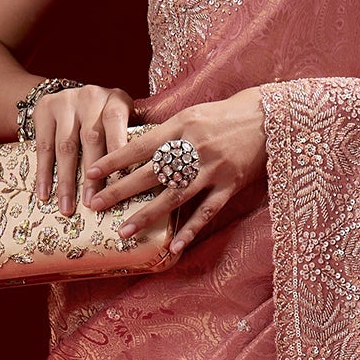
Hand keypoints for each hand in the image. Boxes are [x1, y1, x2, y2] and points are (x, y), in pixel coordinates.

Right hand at [34, 82, 136, 216]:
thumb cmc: (105, 118)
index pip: (116, 123)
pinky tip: (44, 194)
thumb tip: (143, 180)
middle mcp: (90, 97)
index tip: (119, 181)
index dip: (116, 151)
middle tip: (92, 203)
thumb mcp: (124, 119)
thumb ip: (133, 142)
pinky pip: (43, 147)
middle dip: (91, 175)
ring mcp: (65, 102)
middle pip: (91, 139)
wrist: (70, 95)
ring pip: (65, 146)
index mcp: (115, 100)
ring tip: (67, 207)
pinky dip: (43, 173)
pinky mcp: (44, 110)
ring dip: (66, 181)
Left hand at [84, 87, 266, 264]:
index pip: (140, 146)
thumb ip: (166, 131)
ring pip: (174, 196)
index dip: (113, 160)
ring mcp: (213, 169)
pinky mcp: (230, 185)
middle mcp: (194, 148)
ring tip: (124, 231)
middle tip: (95, 205)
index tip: (90, 173)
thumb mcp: (192, 113)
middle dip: (120, 190)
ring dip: (147, 215)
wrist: (269, 118)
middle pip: (151, 173)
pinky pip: (207, 211)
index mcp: (181, 126)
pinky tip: (175, 246)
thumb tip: (134, 145)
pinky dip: (191, 230)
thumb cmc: (225, 115)